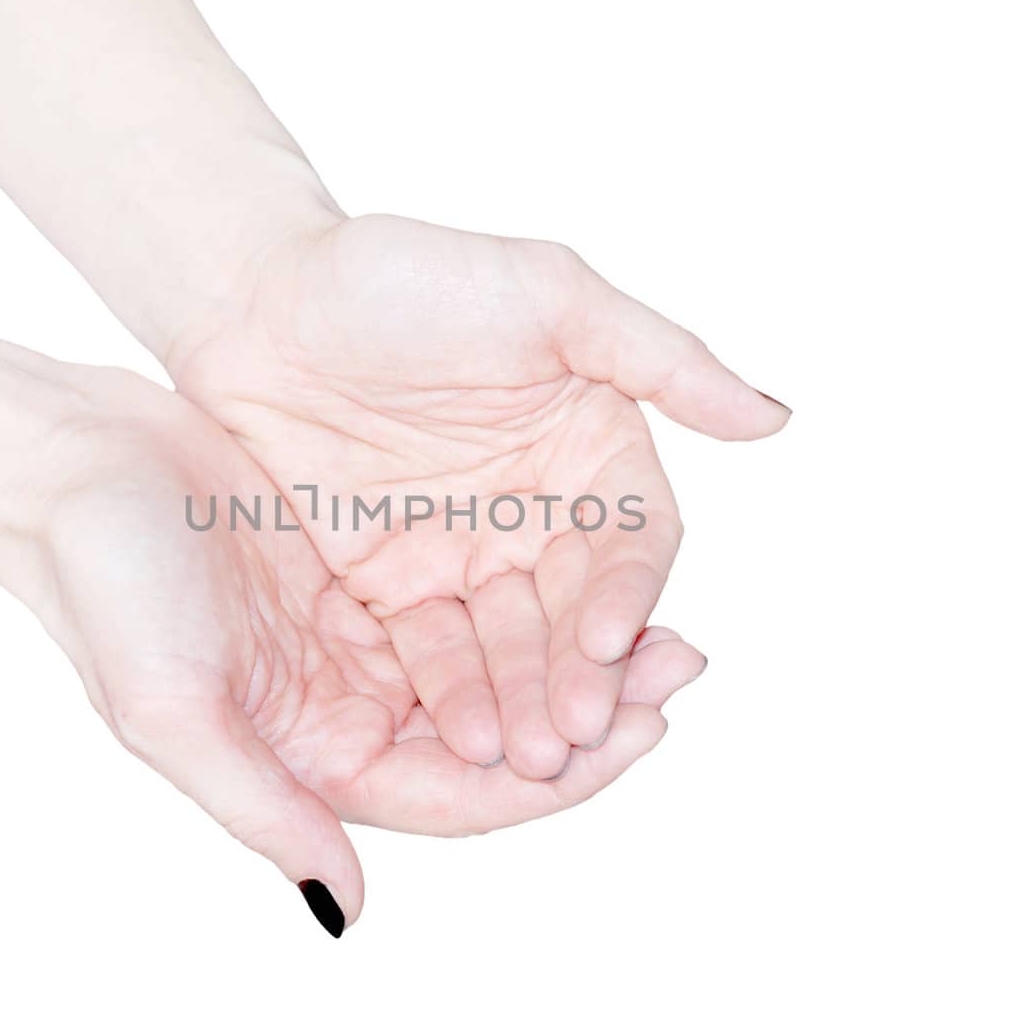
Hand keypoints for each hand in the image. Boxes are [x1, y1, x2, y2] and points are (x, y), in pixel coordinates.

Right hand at [4, 373, 705, 932]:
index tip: (642, 732)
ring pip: (495, 668)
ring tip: (662, 623)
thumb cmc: (102, 582)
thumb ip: (264, 810)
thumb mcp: (173, 707)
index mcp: (312, 762)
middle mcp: (345, 714)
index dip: (558, 780)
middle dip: (592, 715)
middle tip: (682, 666)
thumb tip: (347, 908)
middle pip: (497, 738)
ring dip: (573, 654)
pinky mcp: (361, 577)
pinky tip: (587, 573)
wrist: (70, 462)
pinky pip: (469, 600)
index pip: (461, 796)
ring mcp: (357, 644)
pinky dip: (530, 595)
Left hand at [166, 213, 788, 778]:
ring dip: (525, 701)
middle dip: (579, 674)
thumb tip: (774, 418)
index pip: (632, 541)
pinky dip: (452, 695)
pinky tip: (467, 739)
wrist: (257, 299)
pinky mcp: (391, 587)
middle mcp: (538, 511)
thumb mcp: (543, 294)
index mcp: (589, 446)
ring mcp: (464, 554)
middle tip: (573, 734)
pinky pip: (431, 653)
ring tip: (527, 758)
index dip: (627, 593)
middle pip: (575, 610)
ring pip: (510, 646)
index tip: (605, 638)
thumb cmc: (404, 274)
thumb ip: (659, 357)